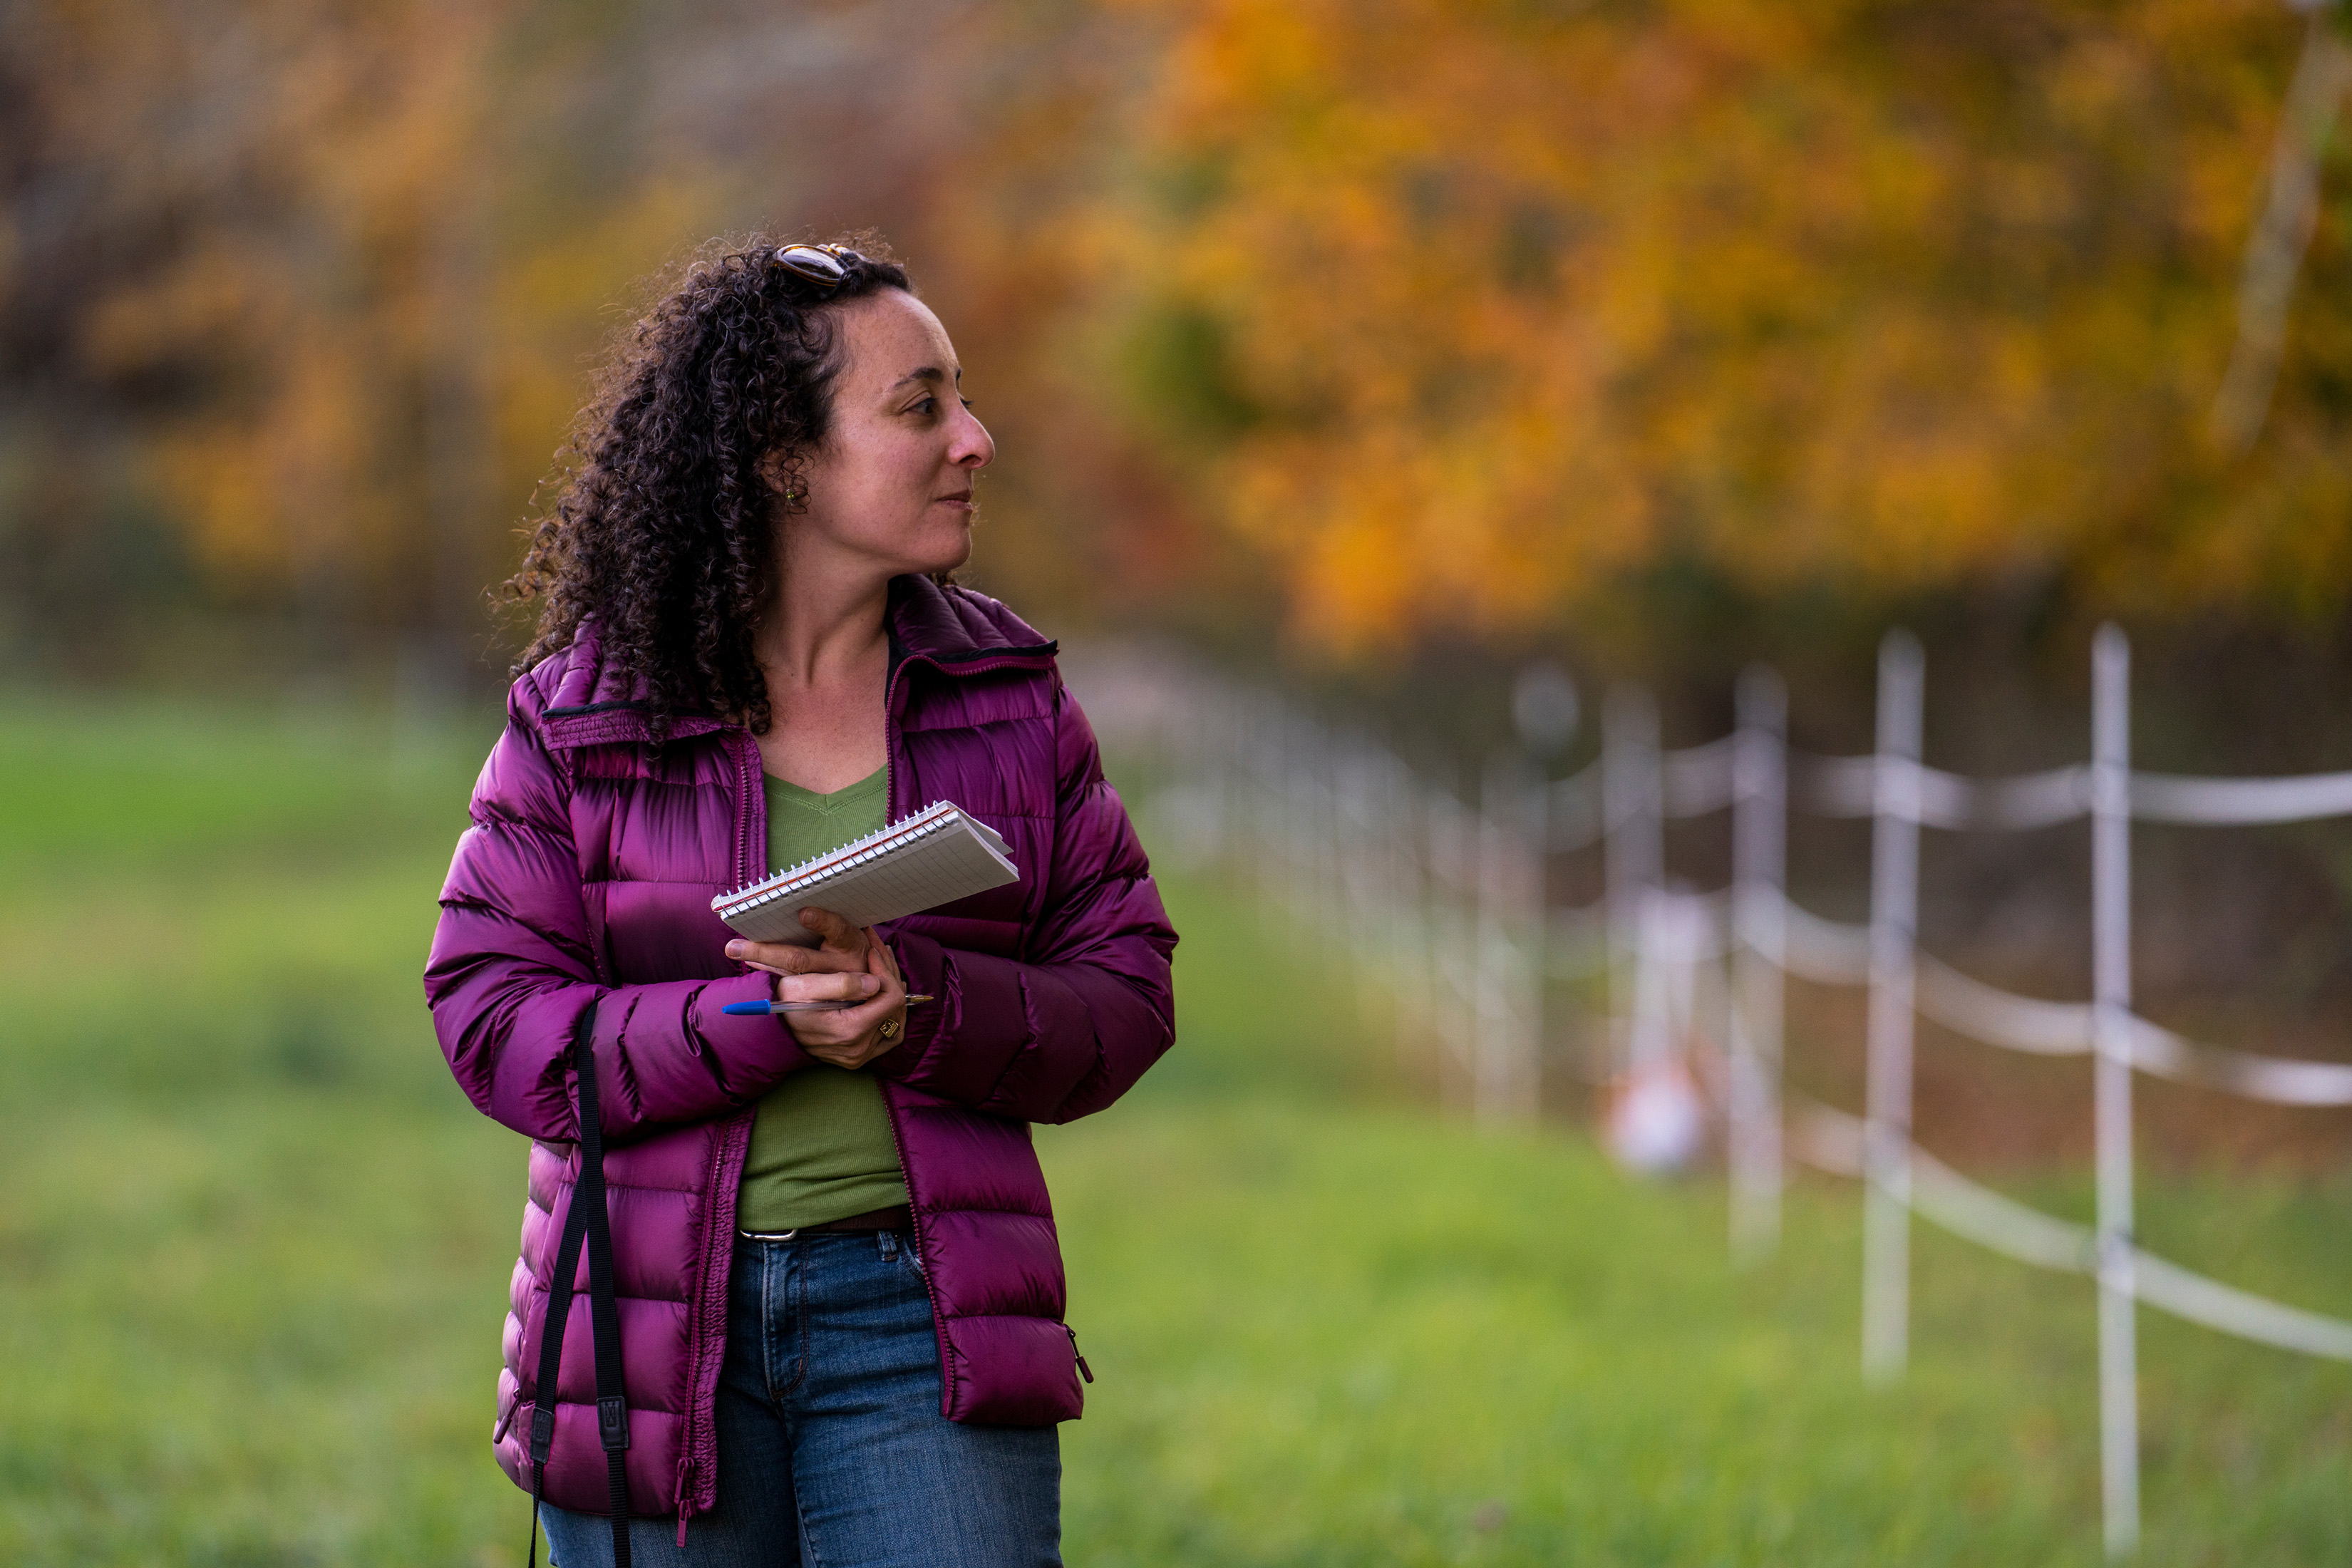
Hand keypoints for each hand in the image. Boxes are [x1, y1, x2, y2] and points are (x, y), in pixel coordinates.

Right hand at [727, 908, 908, 1069]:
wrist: (771, 1031)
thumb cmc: (784, 1005)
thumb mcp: (804, 986)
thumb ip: (841, 984)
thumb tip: (875, 983)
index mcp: (850, 1031)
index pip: (892, 998)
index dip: (886, 972)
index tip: (872, 953)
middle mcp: (859, 1048)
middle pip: (896, 1009)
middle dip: (890, 977)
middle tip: (879, 955)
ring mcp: (860, 1056)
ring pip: (896, 1021)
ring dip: (892, 994)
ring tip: (883, 970)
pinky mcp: (858, 1058)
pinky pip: (889, 1036)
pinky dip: (889, 1014)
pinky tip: (880, 995)